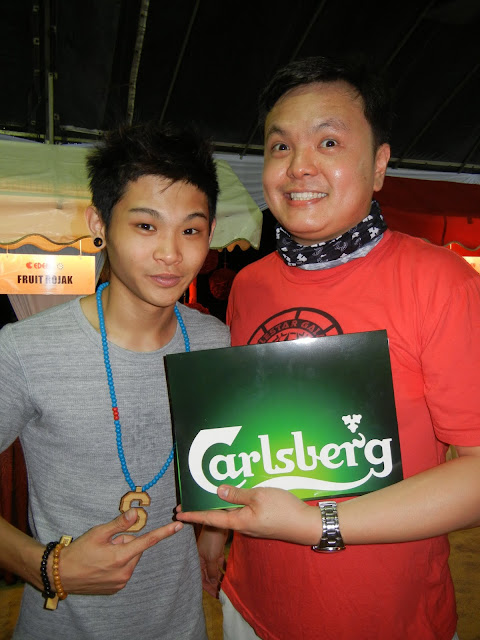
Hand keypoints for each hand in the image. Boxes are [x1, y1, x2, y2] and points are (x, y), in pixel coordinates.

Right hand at [52, 508, 182, 594]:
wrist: (61, 575)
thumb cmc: (79, 551)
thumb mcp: (98, 533)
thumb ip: (120, 524)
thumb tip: (136, 513)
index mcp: (121, 556)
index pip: (148, 541)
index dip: (164, 532)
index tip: (178, 526)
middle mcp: (125, 572)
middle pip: (135, 549)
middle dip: (126, 542)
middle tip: (108, 543)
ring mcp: (121, 582)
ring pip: (130, 559)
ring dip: (121, 554)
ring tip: (102, 555)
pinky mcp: (116, 588)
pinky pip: (124, 570)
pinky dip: (117, 564)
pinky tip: (101, 565)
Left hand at [177, 485, 319, 545]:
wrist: (306, 524)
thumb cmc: (283, 510)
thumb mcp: (259, 496)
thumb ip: (238, 493)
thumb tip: (218, 490)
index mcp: (239, 521)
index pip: (210, 517)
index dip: (194, 514)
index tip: (179, 514)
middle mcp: (243, 526)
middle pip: (219, 517)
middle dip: (204, 509)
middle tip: (189, 502)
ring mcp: (253, 526)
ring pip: (231, 515)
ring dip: (219, 506)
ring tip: (209, 496)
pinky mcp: (262, 523)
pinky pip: (243, 513)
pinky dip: (234, 505)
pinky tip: (236, 497)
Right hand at [196, 525, 227, 597]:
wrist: (217, 523)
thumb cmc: (211, 540)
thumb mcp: (211, 557)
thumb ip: (211, 571)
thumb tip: (212, 582)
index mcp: (198, 562)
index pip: (201, 579)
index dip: (208, 588)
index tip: (216, 596)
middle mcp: (203, 560)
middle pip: (208, 576)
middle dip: (215, 584)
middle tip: (223, 594)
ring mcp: (210, 555)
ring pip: (215, 570)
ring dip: (220, 577)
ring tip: (227, 586)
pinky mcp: (217, 550)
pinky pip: (220, 563)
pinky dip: (224, 568)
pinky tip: (230, 574)